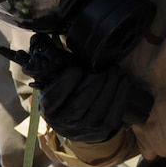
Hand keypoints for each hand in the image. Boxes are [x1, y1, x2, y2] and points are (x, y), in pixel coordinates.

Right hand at [20, 32, 152, 144]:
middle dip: (94, 80)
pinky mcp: (103, 129)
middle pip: (81, 101)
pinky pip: (115, 111)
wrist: (76, 127)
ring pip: (100, 105)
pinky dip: (121, 93)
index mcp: (48, 109)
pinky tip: (123, 80)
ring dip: (110, 84)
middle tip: (103, 67)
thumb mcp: (52, 86)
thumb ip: (52, 67)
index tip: (77, 68)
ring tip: (114, 70)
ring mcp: (85, 128)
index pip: (55, 96)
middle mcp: (65, 122)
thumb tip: (42, 37)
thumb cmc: (65, 98)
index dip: (67, 81)